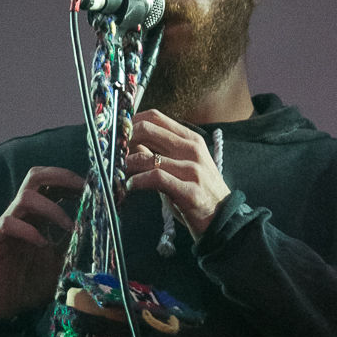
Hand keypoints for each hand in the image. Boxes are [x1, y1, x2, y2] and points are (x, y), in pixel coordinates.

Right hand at [0, 167, 84, 320]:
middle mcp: (21, 215)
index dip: (70, 180)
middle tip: (83, 190)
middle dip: (61, 177)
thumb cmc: (32, 283)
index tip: (92, 188)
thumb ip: (73, 243)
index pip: (50, 184)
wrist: (8, 308)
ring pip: (25, 197)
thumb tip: (96, 227)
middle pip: (35, 177)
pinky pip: (8, 224)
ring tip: (69, 226)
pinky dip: (29, 230)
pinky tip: (43, 244)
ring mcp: (4, 226)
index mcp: (37, 216)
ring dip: (52, 208)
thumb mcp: (61, 260)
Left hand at [127, 110, 228, 239]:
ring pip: (147, 157)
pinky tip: (130, 187)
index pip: (156, 117)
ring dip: (126, 165)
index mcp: (190, 139)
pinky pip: (155, 178)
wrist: (223, 219)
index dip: (132, 122)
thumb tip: (130, 143)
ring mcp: (192, 169)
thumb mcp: (180, 166)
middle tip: (113, 153)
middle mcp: (192, 150)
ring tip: (119, 174)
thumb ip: (158, 153)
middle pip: (148, 130)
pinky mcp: (189, 191)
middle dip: (124, 140)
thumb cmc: (198, 191)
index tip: (118, 133)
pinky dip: (137, 182)